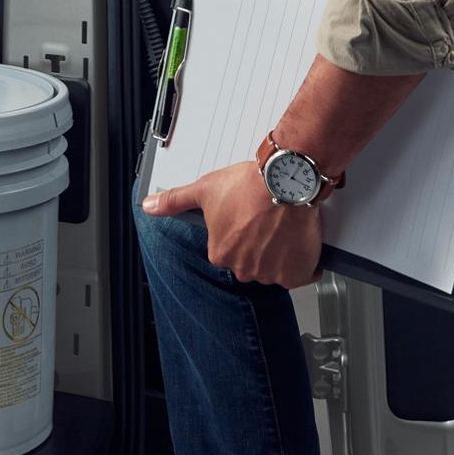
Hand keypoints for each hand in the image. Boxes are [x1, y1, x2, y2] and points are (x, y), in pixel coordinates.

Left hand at [142, 161, 324, 288]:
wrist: (285, 181)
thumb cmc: (248, 185)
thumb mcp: (204, 189)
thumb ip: (175, 201)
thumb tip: (150, 206)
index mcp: (220, 253)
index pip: (228, 249)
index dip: (240, 230)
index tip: (247, 217)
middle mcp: (244, 268)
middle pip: (252, 259)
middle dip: (260, 243)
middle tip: (266, 219)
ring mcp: (272, 273)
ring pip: (277, 266)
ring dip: (281, 251)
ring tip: (282, 224)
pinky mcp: (298, 272)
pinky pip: (302, 273)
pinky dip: (304, 261)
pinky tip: (299, 241)